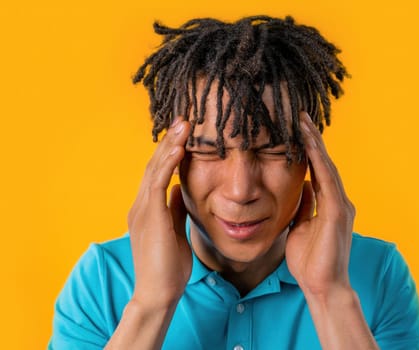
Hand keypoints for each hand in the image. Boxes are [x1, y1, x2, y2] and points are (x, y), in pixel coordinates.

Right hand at [127, 117, 191, 309]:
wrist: (159, 292)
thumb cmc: (169, 266)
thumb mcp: (175, 230)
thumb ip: (175, 209)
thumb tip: (179, 189)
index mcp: (147, 209)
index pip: (158, 173)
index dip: (170, 153)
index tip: (184, 135)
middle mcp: (140, 205)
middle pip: (154, 165)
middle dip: (169, 142)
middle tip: (184, 120)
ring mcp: (142, 209)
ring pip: (154, 169)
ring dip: (169, 145)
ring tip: (184, 125)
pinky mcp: (149, 216)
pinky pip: (157, 182)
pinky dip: (168, 163)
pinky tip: (179, 148)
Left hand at [286, 112, 355, 296]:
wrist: (322, 286)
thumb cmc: (311, 261)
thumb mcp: (301, 227)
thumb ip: (304, 206)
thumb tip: (302, 187)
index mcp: (329, 204)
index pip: (318, 170)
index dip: (308, 149)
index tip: (296, 129)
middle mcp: (338, 200)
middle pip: (324, 162)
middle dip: (312, 139)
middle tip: (299, 115)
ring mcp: (340, 205)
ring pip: (327, 166)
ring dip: (314, 143)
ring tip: (302, 121)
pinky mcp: (338, 212)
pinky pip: (327, 180)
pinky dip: (318, 160)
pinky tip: (308, 144)